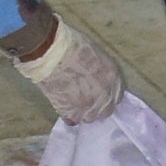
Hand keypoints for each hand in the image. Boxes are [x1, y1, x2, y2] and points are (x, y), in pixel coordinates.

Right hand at [7, 11, 126, 122]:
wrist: (49, 52)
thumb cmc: (70, 45)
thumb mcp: (94, 55)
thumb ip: (99, 72)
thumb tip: (96, 79)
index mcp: (112, 76)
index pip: (116, 95)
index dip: (106, 96)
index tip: (98, 95)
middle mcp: (104, 94)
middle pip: (106, 110)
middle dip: (97, 107)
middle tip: (84, 99)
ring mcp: (88, 106)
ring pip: (89, 117)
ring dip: (82, 112)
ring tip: (71, 101)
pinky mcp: (71, 112)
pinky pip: (71, 119)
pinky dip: (67, 113)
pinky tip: (61, 103)